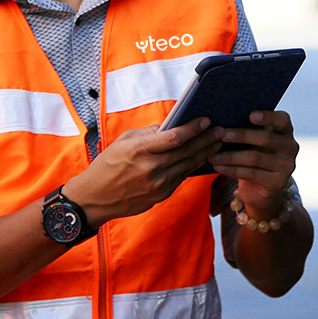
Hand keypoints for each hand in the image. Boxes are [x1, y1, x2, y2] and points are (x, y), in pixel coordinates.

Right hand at [63, 118, 222, 226]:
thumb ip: (148, 133)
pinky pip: (181, 177)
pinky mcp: (161, 195)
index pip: (175, 137)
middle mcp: (151, 168)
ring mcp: (158, 185)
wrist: (95, 198)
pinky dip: (193, 167)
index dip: (194, 128)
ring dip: (205, 154)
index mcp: (140, 150)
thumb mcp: (123, 141)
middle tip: (222, 131)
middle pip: (187, 152)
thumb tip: (171, 125)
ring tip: (218, 143)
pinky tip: (202, 158)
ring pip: (188, 166)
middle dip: (207, 140)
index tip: (207, 120)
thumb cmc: (107, 164)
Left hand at [211, 110, 298, 219]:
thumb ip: (246, 129)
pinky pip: (251, 174)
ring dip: (231, 156)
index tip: (250, 115)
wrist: (260, 188)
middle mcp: (290, 147)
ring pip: (255, 157)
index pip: (282, 120)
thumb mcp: (253, 141)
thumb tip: (222, 120)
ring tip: (212, 155)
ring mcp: (286, 166)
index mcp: (286, 130)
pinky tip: (218, 166)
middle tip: (221, 134)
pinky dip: (232, 169)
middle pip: (265, 138)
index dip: (268, 117)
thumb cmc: (253, 155)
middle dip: (241, 135)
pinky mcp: (278, 182)